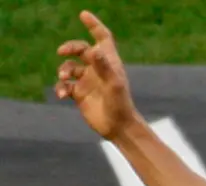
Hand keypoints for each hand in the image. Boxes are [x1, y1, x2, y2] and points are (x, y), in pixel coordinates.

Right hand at [55, 11, 139, 140]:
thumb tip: (94, 50)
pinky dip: (61, 87)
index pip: (102, 39)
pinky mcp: (80, 94)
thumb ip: (104, 67)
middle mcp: (98, 70)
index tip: (83, 15)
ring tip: (65, 78)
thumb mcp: (113, 85)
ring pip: (70, 68)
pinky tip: (63, 95)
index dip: (94, 26)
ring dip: (64, 70)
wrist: (118, 127)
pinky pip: (65, 85)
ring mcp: (88, 81)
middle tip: (62, 52)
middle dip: (70, 48)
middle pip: (81, 50)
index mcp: (109, 63)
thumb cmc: (121, 105)